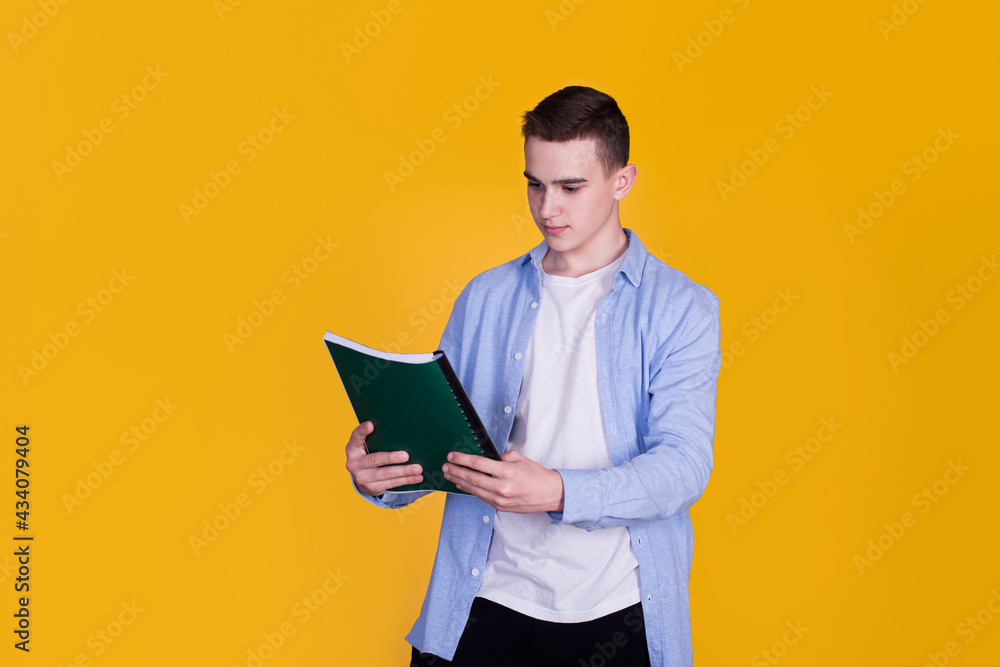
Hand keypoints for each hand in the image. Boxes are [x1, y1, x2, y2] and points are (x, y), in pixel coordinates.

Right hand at [345, 421, 422, 496]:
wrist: (361, 478)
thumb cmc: (368, 454)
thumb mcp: (365, 445)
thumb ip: (375, 436)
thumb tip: (398, 427)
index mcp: (353, 449)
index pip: (356, 437)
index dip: (362, 431)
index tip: (371, 425)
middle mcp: (355, 464)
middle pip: (375, 459)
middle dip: (391, 458)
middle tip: (405, 456)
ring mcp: (363, 477)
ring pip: (387, 474)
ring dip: (404, 471)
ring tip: (418, 468)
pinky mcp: (373, 487)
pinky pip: (392, 483)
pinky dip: (406, 480)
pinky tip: (417, 477)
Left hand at [442, 450, 563, 513]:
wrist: (549, 494)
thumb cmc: (536, 475)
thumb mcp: (519, 458)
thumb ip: (500, 457)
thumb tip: (485, 458)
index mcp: (507, 472)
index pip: (478, 464)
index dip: (462, 459)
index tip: (452, 456)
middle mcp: (502, 487)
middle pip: (472, 478)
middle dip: (456, 471)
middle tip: (445, 466)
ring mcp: (500, 499)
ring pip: (473, 489)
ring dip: (459, 481)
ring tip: (449, 474)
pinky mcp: (500, 507)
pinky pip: (480, 497)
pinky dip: (470, 490)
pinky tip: (463, 484)